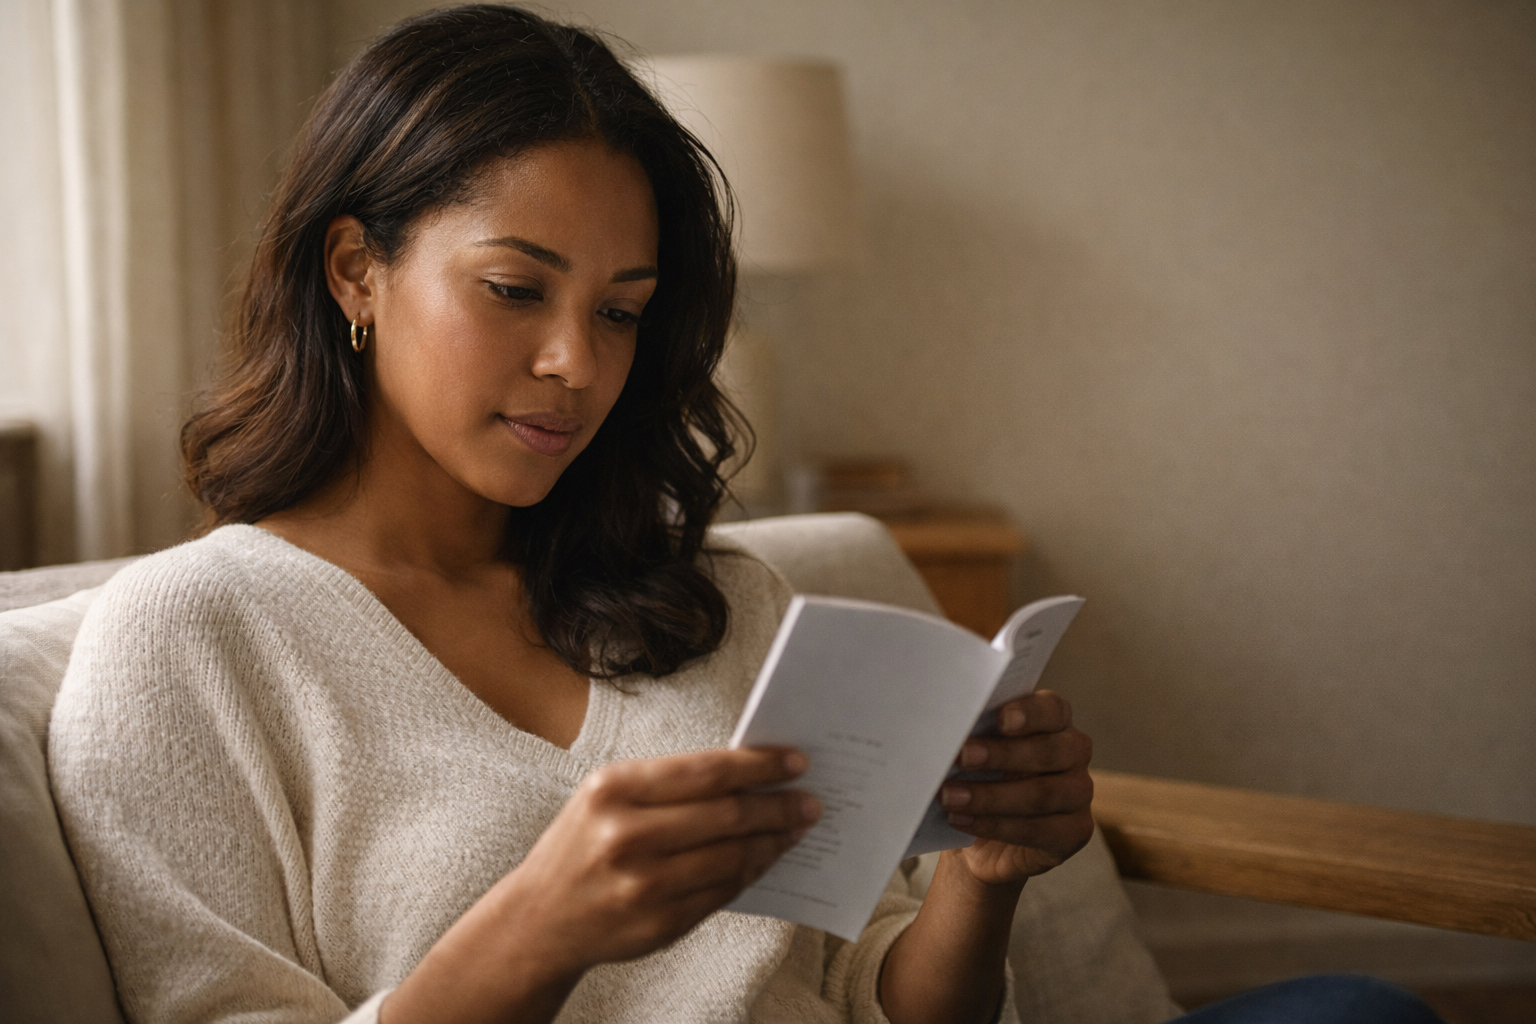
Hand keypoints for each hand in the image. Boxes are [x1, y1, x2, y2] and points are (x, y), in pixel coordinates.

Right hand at [382, 747, 819, 1023]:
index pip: (705, 771)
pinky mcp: (657, 925)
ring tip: (797, 830)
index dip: (758, 765)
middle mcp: (625, 836)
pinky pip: (722, 894)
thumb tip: (748, 771)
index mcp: (613, 789)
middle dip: (778, 806)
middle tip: (811, 801)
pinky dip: (752, 873)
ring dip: (774, 843)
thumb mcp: (607, 796)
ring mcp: (642, 886)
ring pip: (731, 858)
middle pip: (726, 815)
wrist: (538, 920)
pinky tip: (767, 859)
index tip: (796, 761)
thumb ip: (668, 783)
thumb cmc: (582, 843)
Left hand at [940, 689, 1093, 885]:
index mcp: (1054, 721)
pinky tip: (964, 821)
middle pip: (1048, 751)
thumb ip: (971, 736)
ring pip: (1043, 794)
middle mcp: (1074, 752)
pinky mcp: (1076, 831)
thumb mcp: (974, 753)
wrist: (983, 842)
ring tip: (950, 797)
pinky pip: (1041, 830)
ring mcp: (1079, 792)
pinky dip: (997, 826)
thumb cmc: (978, 780)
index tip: (1001, 719)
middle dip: (1001, 755)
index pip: (1052, 709)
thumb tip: (945, 727)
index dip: (1030, 713)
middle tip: (961, 757)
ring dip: (991, 797)